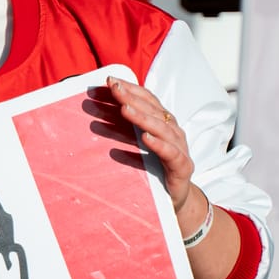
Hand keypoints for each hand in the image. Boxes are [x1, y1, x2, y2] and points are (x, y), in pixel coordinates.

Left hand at [104, 77, 195, 209]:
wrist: (174, 198)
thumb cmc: (154, 167)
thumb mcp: (135, 144)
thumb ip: (121, 127)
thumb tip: (96, 109)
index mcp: (162, 122)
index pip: (147, 100)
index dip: (130, 89)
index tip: (110, 80)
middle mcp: (173, 131)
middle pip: (153, 110)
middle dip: (132, 98)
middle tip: (113, 88)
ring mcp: (179, 148)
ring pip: (162, 128)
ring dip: (142, 118)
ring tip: (124, 110)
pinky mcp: (182, 167)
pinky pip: (171, 153)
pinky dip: (159, 144)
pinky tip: (146, 138)